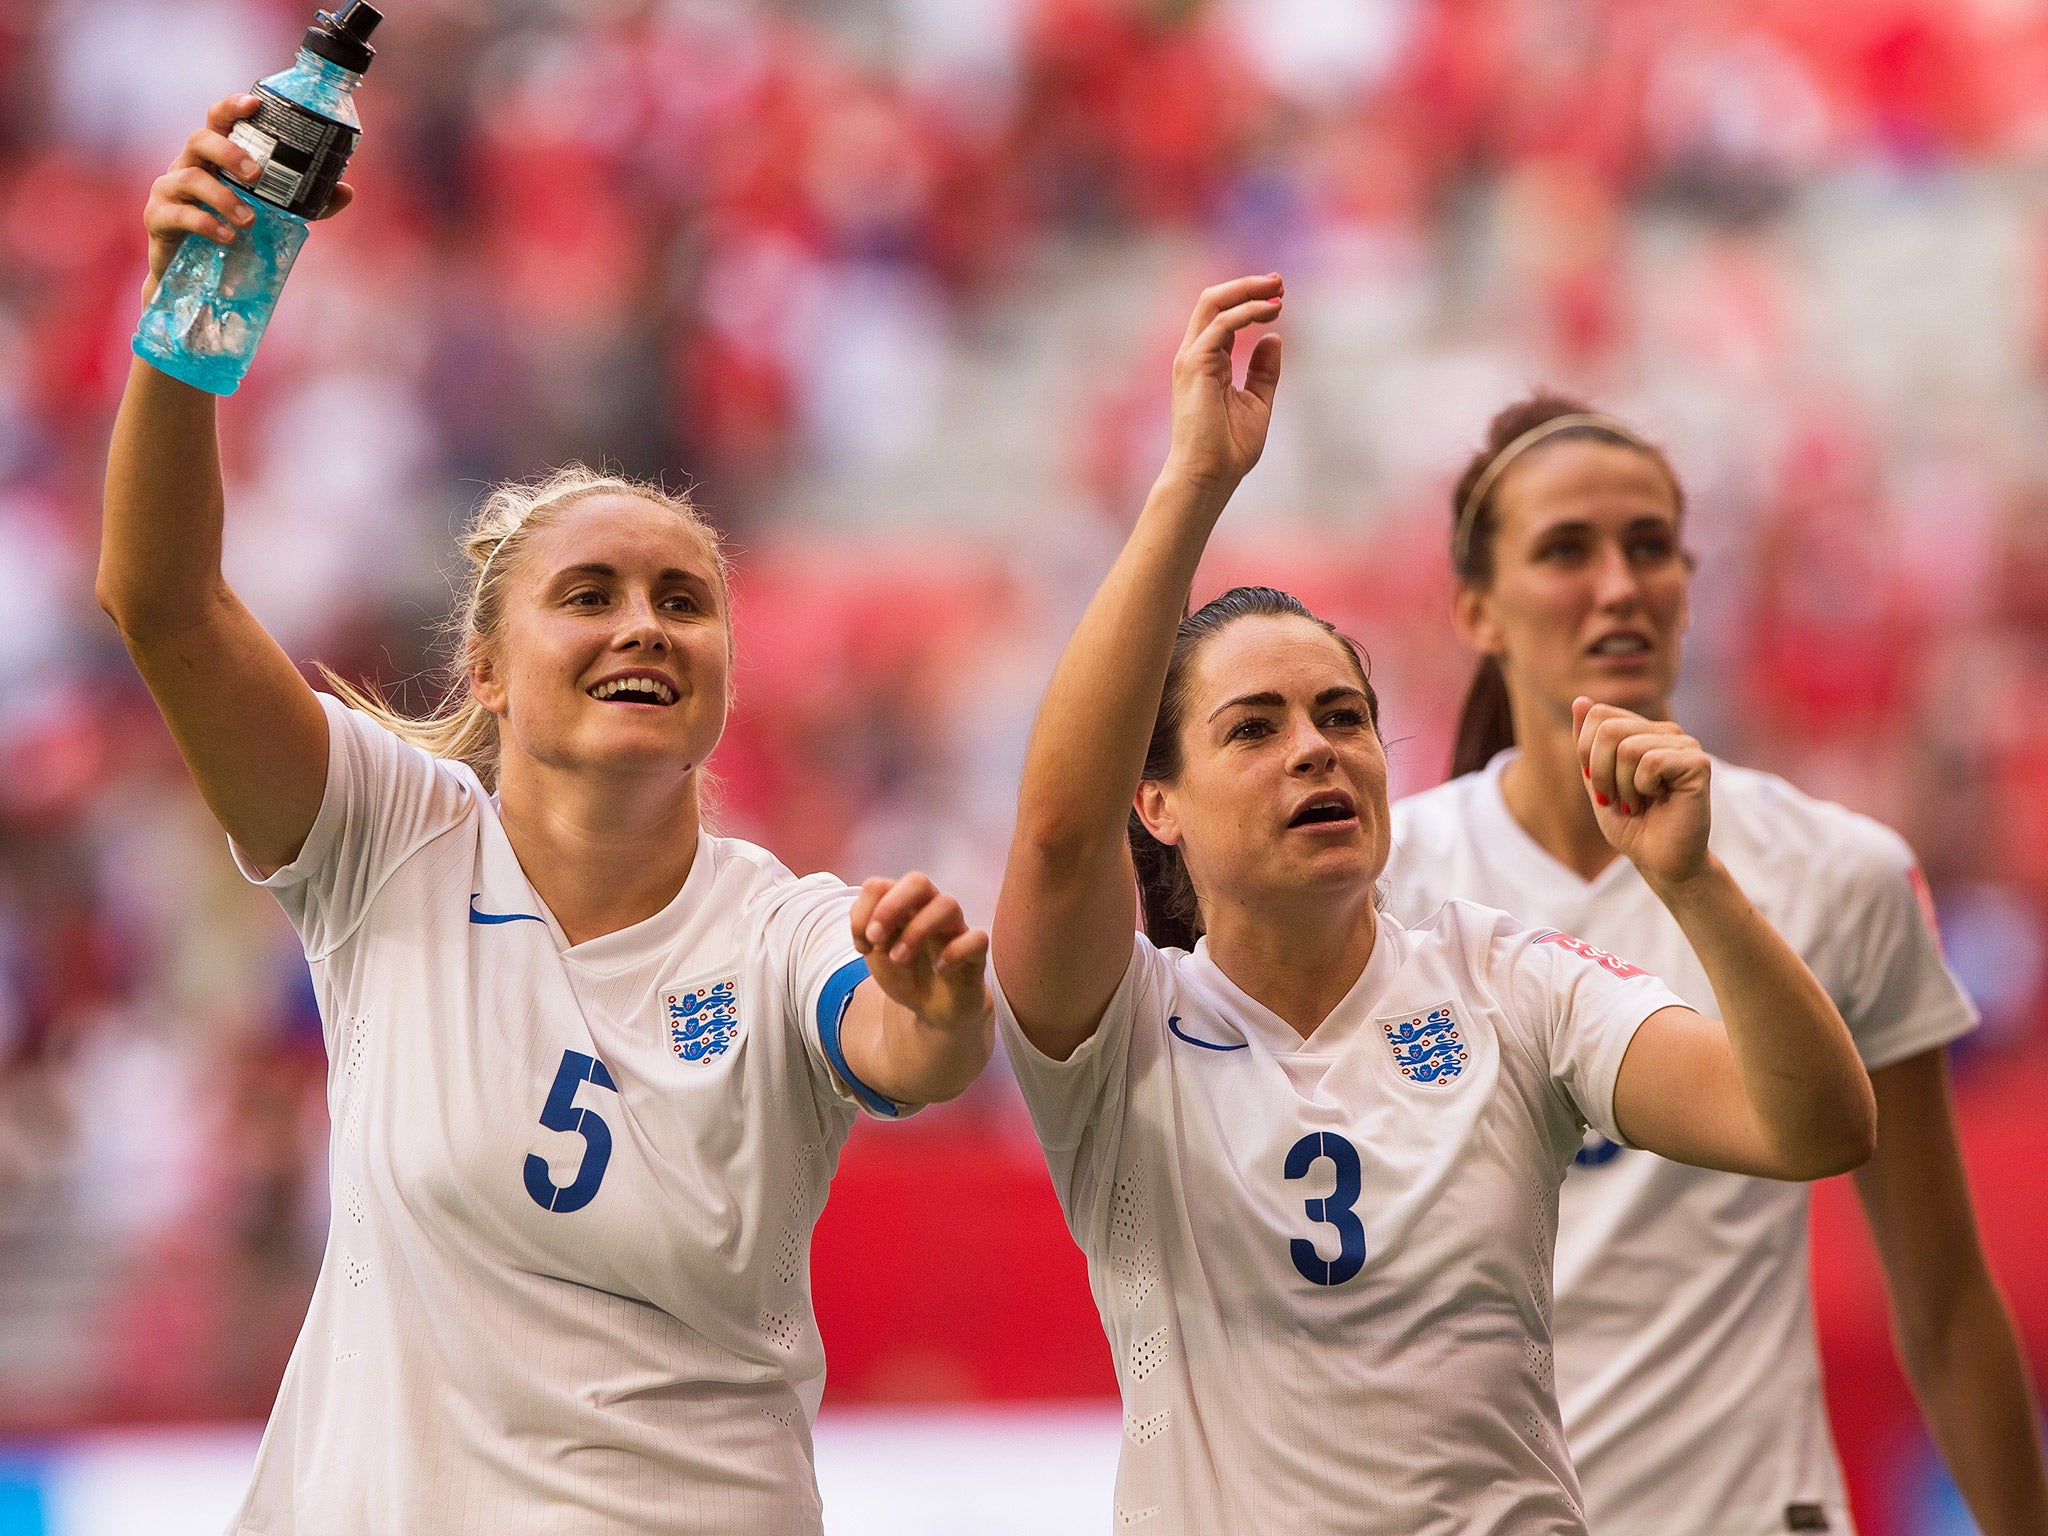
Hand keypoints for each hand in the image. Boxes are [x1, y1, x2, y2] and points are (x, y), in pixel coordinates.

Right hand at [142, 95, 355, 303]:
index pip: (219, 121)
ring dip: (224, 197)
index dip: (232, 107)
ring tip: (249, 220)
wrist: (194, 274)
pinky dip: (206, 224)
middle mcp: (188, 164)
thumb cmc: (231, 230)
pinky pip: (180, 214)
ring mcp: (169, 189)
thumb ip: (307, 203)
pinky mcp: (158, 217)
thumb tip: (346, 191)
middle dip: (228, 153)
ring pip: (191, 178)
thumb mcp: (272, 215)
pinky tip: (228, 236)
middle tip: (256, 174)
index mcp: (215, 157)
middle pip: (200, 140)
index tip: (254, 104)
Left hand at [851, 873, 991, 1034]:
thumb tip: (869, 922)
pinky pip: (976, 939)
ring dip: (916, 931)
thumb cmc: (905, 973)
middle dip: (891, 907)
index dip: (864, 912)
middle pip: (917, 882)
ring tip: (899, 959)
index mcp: (903, 907)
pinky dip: (955, 953)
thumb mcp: (877, 954)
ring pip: (947, 905)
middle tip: (876, 938)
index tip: (863, 946)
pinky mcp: (975, 952)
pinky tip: (940, 969)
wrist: (931, 1008)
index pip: (880, 886)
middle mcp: (930, 910)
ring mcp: (954, 929)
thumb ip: (867, 932)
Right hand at [1161, 274, 1283, 493]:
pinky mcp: (1195, 365)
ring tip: (1278, 291)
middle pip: (1213, 301)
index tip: (1279, 297)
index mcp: (1207, 362)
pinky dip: (1246, 312)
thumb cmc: (1228, 449)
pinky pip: (1221, 324)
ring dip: (1248, 291)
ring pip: (1213, 303)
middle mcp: (1195, 355)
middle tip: (1279, 282)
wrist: (1209, 476)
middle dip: (1247, 285)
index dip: (1250, 300)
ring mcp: (1192, 358)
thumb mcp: (1257, 402)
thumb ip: (1263, 371)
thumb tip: (1273, 338)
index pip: (1223, 316)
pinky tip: (1270, 312)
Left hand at [1574, 697, 1711, 889]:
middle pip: (1608, 728)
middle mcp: (1666, 732)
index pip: (1598, 715)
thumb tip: (1581, 700)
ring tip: (1639, 802)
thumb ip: (1587, 743)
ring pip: (1627, 747)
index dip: (1587, 754)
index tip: (1602, 785)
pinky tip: (1659, 800)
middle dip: (1601, 772)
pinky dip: (1643, 788)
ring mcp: (1685, 745)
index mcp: (1642, 731)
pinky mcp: (1698, 763)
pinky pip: (1650, 762)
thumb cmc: (1631, 824)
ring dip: (1623, 786)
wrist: (1659, 859)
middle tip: (1618, 799)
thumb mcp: (1596, 780)